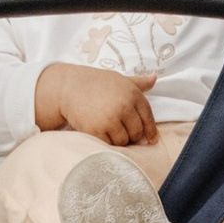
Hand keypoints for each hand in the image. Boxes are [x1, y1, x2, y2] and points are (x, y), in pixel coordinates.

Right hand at [34, 61, 159, 145]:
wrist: (69, 86)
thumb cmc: (96, 82)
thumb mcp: (119, 79)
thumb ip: (138, 82)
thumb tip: (155, 78)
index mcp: (132, 93)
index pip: (148, 118)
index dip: (151, 131)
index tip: (151, 140)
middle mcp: (124, 106)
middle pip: (137, 132)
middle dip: (132, 136)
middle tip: (123, 134)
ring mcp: (110, 118)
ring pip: (123, 141)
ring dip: (118, 140)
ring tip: (110, 132)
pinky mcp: (96, 130)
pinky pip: (108, 145)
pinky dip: (106, 143)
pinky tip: (101, 135)